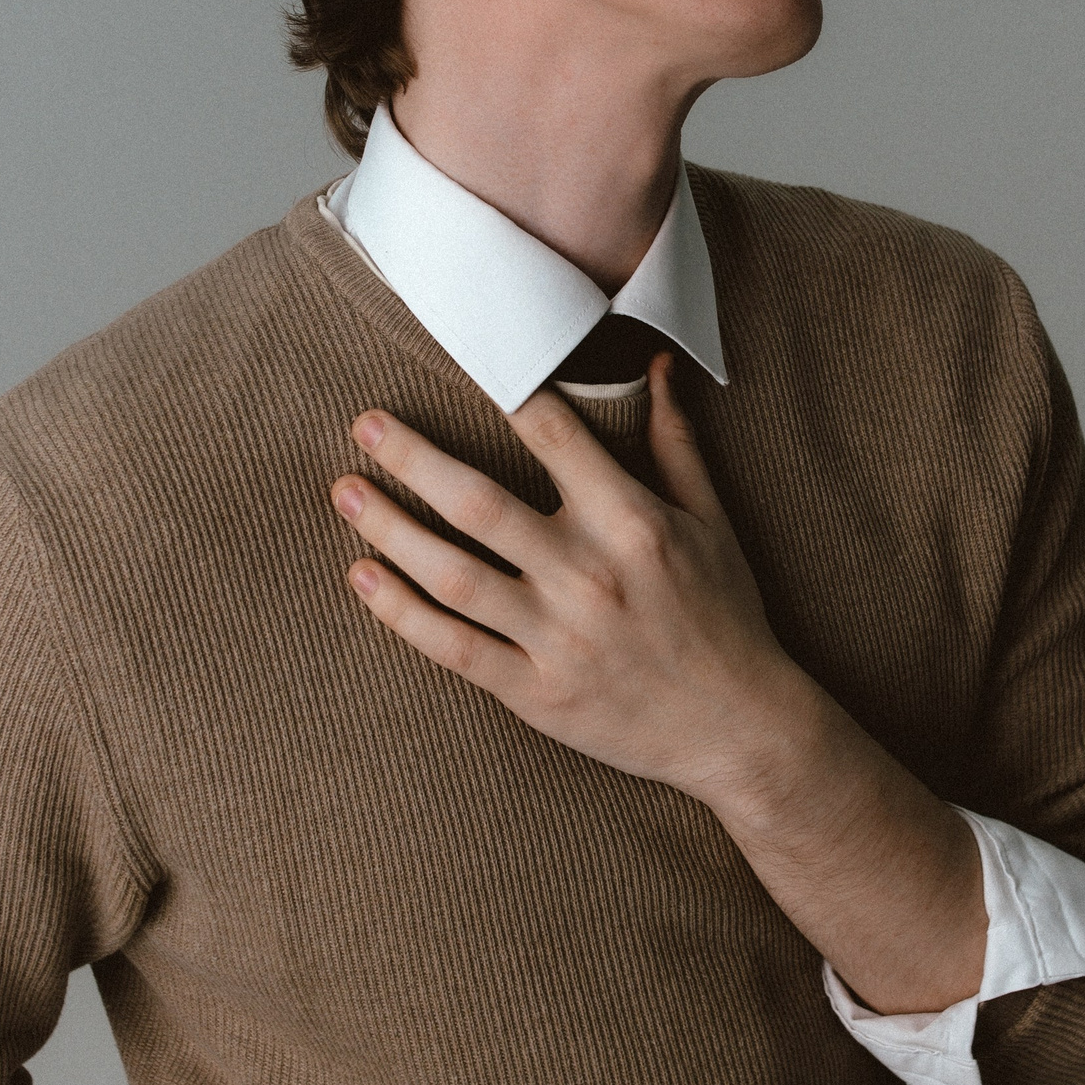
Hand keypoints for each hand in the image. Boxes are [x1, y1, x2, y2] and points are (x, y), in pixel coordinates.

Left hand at [328, 355, 985, 1012]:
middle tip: (366, 424)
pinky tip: (362, 577)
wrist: (738, 729)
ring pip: (451, 574)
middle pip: (477, 504)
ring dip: (389, 528)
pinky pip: (452, 647)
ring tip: (345, 491)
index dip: (503, 390)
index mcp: (631, 524)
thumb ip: (674, 443)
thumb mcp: (711, 522)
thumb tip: (657, 367)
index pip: (554, 436)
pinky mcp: (535, 693)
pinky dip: (401, 612)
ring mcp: (556, 639)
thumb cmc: (725, 615)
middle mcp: (587, 577)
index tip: (457, 355)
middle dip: (412, 457)